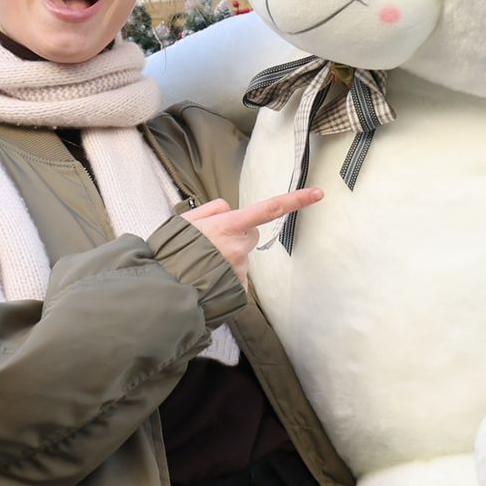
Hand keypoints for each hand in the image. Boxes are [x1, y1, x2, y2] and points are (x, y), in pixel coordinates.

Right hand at [182, 190, 318, 280]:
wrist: (168, 292)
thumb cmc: (172, 255)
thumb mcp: (183, 222)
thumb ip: (209, 210)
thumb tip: (227, 210)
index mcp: (227, 226)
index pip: (268, 209)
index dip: (295, 200)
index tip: (318, 194)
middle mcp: (238, 247)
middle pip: (250, 233)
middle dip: (237, 234)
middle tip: (209, 243)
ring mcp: (240, 269)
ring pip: (241, 255)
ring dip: (227, 257)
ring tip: (202, 265)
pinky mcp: (239, 287)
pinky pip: (236, 275)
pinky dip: (225, 275)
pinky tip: (207, 278)